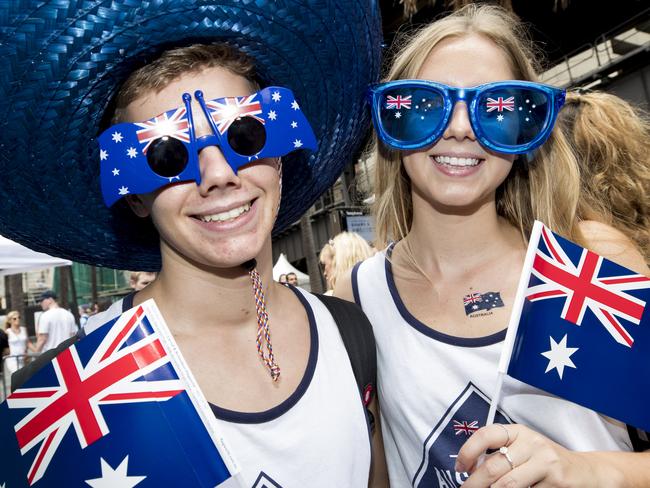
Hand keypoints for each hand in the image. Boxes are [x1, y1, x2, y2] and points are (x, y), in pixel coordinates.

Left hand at [455, 423, 598, 487]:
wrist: (585, 472)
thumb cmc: (546, 461)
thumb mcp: (523, 449)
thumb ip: (500, 455)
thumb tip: (471, 469)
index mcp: (518, 432)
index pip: (486, 435)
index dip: (468, 451)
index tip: (459, 467)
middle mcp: (532, 443)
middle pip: (493, 466)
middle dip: (474, 482)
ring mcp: (545, 462)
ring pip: (508, 484)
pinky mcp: (557, 482)